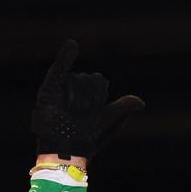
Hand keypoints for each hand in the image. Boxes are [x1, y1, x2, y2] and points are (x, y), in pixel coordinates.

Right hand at [32, 38, 144, 159]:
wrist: (66, 147)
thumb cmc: (87, 138)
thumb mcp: (109, 121)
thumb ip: (122, 108)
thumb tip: (141, 102)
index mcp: (92, 96)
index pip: (99, 81)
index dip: (98, 94)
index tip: (94, 110)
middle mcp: (78, 91)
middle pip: (88, 79)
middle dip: (87, 97)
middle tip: (79, 113)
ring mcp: (63, 89)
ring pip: (74, 79)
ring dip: (74, 97)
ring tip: (68, 111)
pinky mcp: (49, 89)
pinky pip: (58, 68)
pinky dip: (65, 56)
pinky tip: (73, 45)